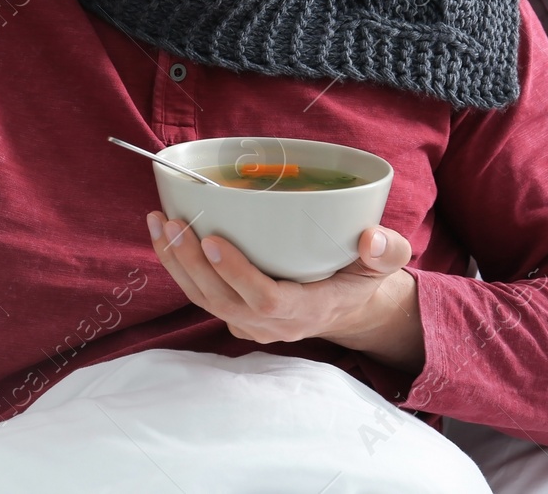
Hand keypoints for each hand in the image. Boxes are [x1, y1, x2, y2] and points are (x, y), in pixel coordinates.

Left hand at [145, 211, 424, 370]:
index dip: (236, 273)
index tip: (213, 240)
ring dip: (176, 263)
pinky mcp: (235, 313)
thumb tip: (372, 238)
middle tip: (174, 223)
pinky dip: (177, 266)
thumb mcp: (384, 265)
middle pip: (222, 300)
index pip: (265, 300)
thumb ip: (387, 252)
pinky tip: (163, 234)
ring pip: (203, 299)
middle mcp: (273, 324)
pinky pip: (199, 294)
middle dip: (191, 263)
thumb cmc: (361, 277)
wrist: (346, 307)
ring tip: (159, 223)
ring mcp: (250, 323)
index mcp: (308, 310)